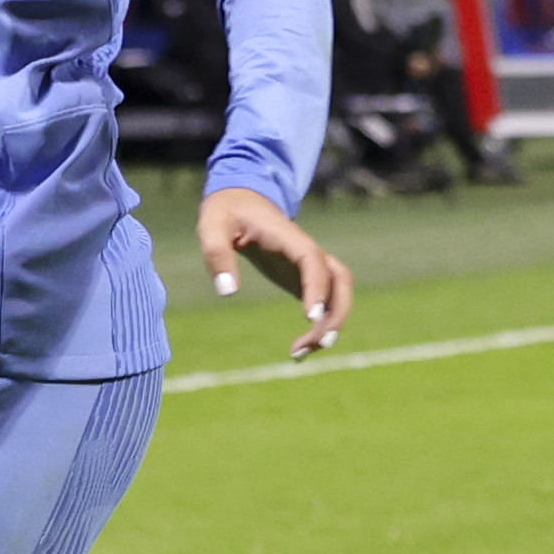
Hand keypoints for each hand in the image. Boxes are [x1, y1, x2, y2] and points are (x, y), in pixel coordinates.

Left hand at [195, 187, 351, 357]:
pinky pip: (324, 304)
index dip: (317, 287)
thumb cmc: (226, 212)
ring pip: (338, 294)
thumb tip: (228, 292)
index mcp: (288, 236)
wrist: (240, 199)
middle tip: (316, 343)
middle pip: (341, 279)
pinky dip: (319, 326)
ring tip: (299, 354)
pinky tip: (298, 350)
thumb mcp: (212, 226)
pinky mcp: (302, 279)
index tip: (310, 317)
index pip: (313, 260)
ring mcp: (308, 266)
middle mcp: (306, 251)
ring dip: (331, 324)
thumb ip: (217, 255)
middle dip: (337, 312)